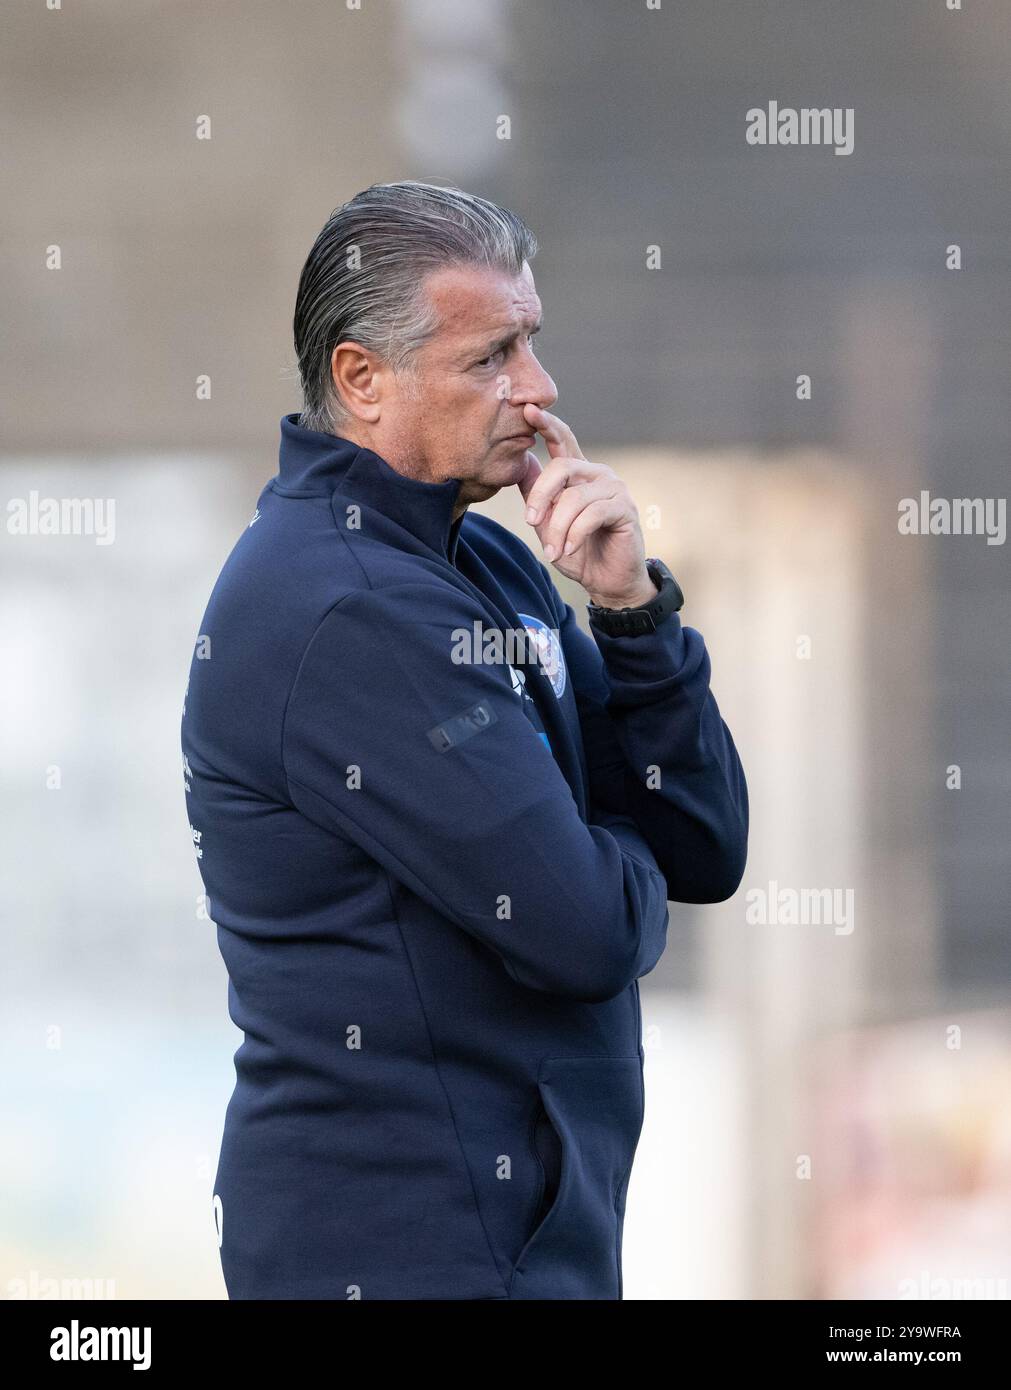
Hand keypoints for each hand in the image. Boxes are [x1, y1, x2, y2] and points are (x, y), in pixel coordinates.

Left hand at [517, 404, 654, 608]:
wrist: (606, 581)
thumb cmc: (578, 551)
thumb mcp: (547, 522)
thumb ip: (535, 493)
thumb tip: (521, 461)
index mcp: (579, 474)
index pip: (562, 440)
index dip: (546, 423)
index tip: (527, 409)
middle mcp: (598, 474)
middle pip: (562, 468)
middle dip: (541, 496)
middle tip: (530, 521)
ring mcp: (615, 489)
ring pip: (574, 498)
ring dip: (558, 528)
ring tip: (552, 551)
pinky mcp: (625, 508)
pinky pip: (591, 515)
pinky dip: (574, 535)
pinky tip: (567, 550)